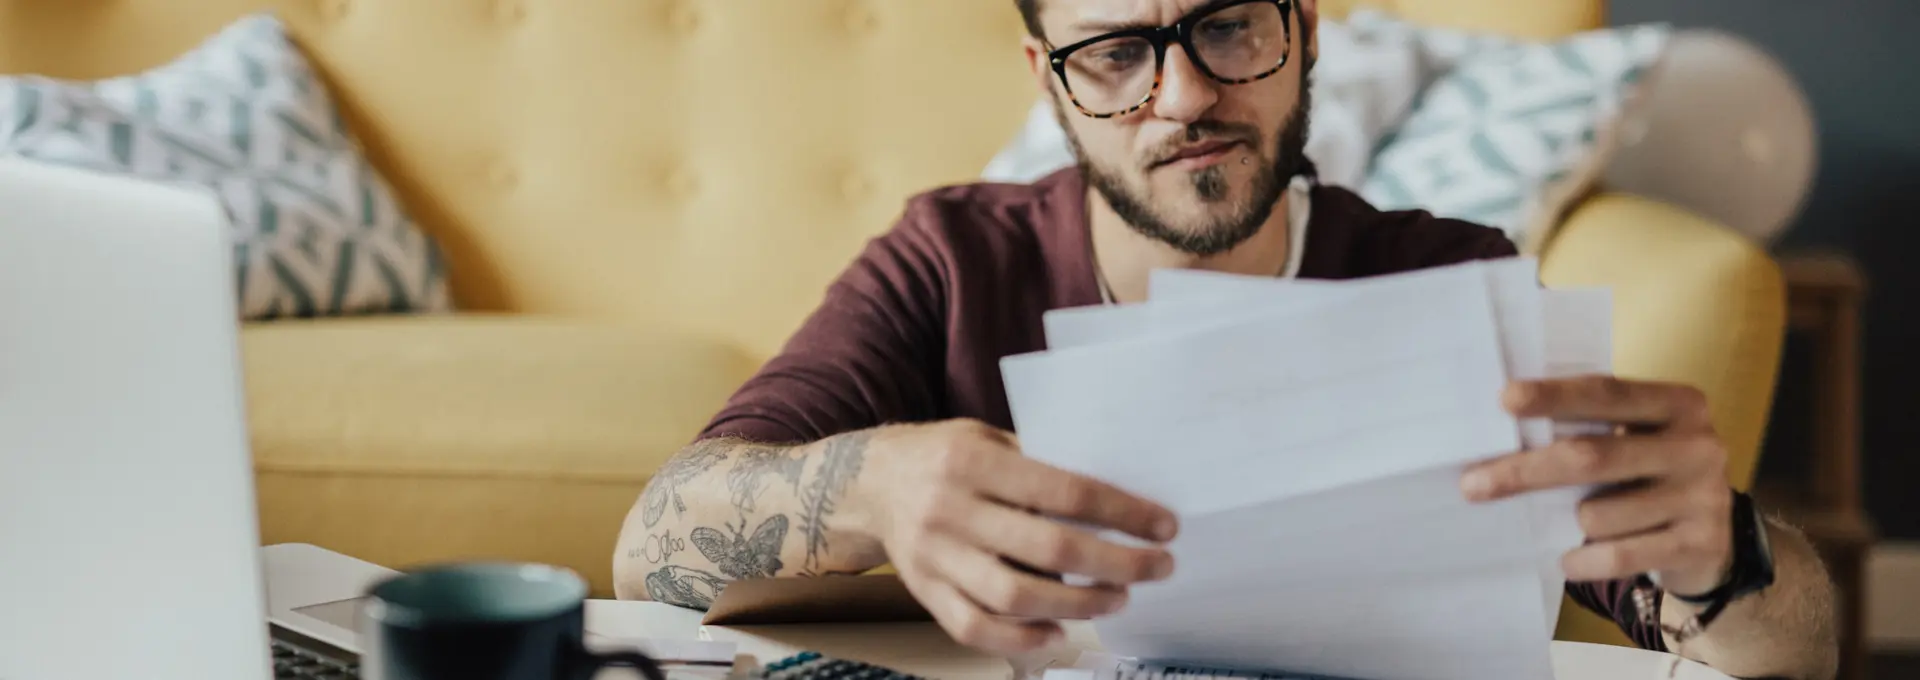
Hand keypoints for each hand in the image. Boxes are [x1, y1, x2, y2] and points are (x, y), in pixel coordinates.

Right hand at [857, 419, 1178, 653]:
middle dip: (1116, 564)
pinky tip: (1058, 631)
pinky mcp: (925, 593)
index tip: (1164, 526)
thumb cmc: (944, 456)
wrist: (868, 483)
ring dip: (1079, 605)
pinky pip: (976, 629)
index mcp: (973, 462)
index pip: (1063, 492)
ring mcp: (935, 558)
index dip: (1122, 513)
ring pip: (1016, 598)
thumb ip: (1039, 463)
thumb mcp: (988, 437)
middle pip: (1049, 551)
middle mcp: (951, 511)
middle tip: (1157, 567)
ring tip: (1117, 598)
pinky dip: (1022, 639)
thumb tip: (1116, 494)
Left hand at [1460, 376, 1734, 596]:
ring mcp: (1704, 497)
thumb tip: (1501, 435)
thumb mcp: (1634, 438)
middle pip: (1592, 456)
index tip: (1504, 399)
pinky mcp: (1700, 544)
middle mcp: (1698, 446)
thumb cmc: (1649, 475)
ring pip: (1597, 515)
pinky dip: (1582, 561)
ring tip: (1572, 522)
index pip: (1607, 392)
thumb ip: (1588, 428)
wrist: (1714, 538)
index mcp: (1678, 404)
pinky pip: (1617, 556)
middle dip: (1525, 471)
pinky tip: (1569, 560)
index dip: (1554, 396)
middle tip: (1472, 484)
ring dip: (1568, 523)